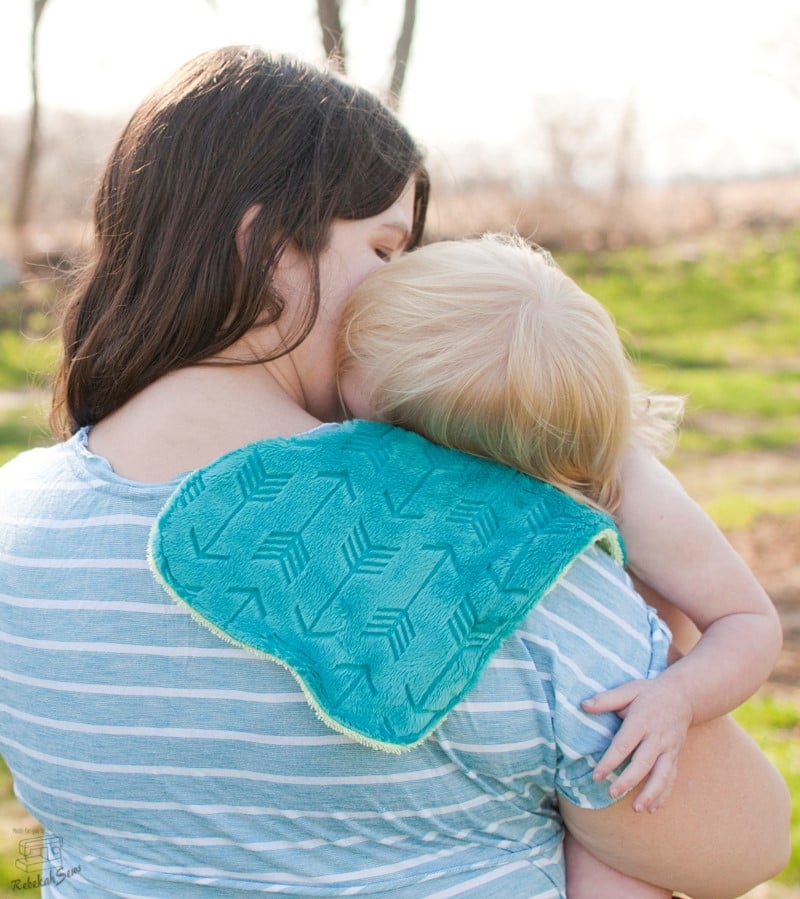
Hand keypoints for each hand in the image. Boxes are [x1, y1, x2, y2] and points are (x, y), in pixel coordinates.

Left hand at [582, 676, 693, 812]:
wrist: (683, 695)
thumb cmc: (650, 693)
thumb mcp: (629, 690)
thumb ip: (606, 699)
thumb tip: (583, 705)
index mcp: (642, 721)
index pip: (624, 744)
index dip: (610, 761)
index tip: (597, 776)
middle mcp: (657, 738)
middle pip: (643, 763)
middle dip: (628, 780)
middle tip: (612, 794)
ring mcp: (669, 749)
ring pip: (662, 774)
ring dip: (650, 793)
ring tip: (637, 809)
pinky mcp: (675, 756)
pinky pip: (671, 778)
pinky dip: (663, 794)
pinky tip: (653, 809)